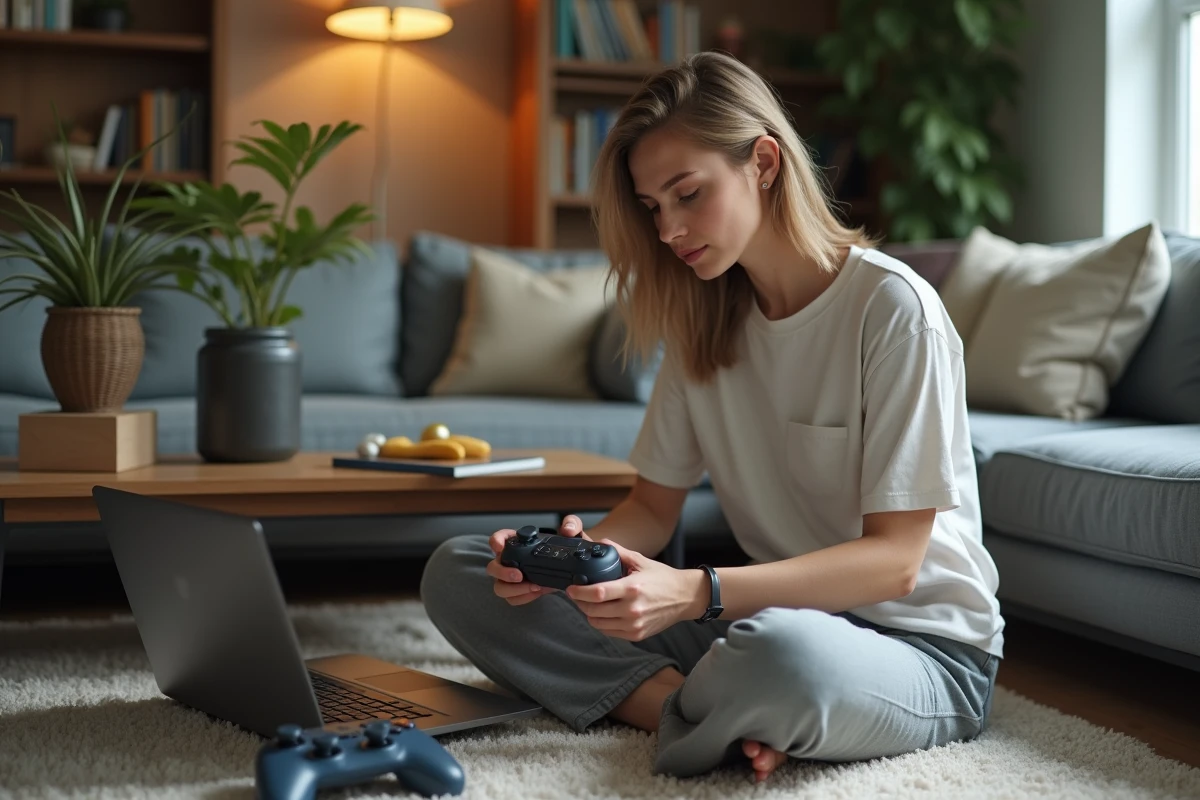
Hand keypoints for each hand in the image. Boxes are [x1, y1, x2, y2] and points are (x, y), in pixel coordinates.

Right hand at [485, 515, 591, 605]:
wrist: (573, 571)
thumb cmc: (566, 549)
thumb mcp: (573, 533)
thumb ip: (572, 524)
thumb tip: (567, 530)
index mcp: (518, 542)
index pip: (498, 538)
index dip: (495, 542)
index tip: (500, 547)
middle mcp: (511, 560)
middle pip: (493, 567)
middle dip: (502, 572)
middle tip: (519, 575)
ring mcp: (512, 578)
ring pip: (499, 587)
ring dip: (513, 589)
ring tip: (534, 587)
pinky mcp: (519, 592)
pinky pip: (512, 598)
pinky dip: (522, 597)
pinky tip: (536, 592)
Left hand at [565, 540, 697, 640]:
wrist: (685, 598)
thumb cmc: (663, 578)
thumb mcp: (640, 561)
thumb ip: (617, 552)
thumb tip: (598, 543)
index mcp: (632, 588)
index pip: (598, 593)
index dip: (579, 592)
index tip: (571, 588)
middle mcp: (632, 609)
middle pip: (593, 610)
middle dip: (580, 602)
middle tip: (576, 594)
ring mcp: (634, 625)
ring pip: (598, 623)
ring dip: (589, 613)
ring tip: (589, 603)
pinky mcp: (636, 635)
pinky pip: (609, 631)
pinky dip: (601, 623)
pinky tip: (602, 613)